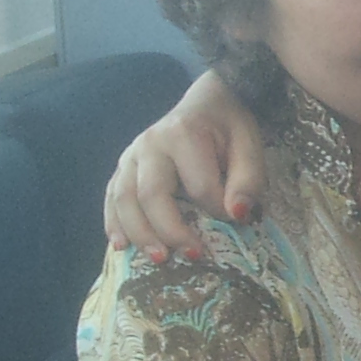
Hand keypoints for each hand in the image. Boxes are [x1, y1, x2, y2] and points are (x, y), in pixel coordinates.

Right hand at [104, 68, 264, 260]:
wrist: (207, 101)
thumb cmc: (229, 127)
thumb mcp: (250, 146)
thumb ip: (247, 180)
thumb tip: (238, 215)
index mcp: (184, 134)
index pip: (198, 184)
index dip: (216, 209)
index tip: (237, 223)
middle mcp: (150, 144)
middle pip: (150, 194)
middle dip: (170, 229)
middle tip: (193, 255)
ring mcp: (131, 155)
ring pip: (123, 198)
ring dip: (139, 232)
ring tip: (159, 258)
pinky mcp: (123, 166)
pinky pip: (111, 196)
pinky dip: (113, 222)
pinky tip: (121, 246)